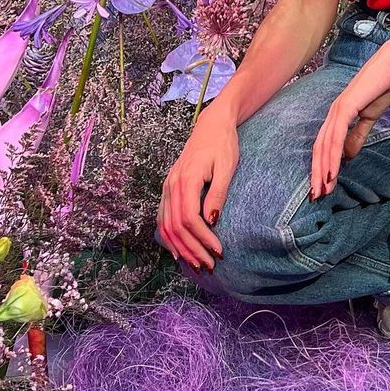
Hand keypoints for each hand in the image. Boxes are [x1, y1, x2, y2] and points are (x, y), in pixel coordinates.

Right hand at [158, 104, 238, 271]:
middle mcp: (172, 185)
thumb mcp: (226, 166)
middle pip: (176, 227)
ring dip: (180, 248)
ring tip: (197, 264)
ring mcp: (167, 187)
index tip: (219, 251)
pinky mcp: (169, 189)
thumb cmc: (223, 144)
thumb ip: (218, 193)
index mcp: (186, 179)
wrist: (212, 125)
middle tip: (209, 265)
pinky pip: (163, 218)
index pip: (190, 218)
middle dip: (192, 249)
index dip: (202, 238)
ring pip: (166, 226)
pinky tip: (178, 251)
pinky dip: (169, 238)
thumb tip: (211, 222)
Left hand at [309, 36, 389, 199]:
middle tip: (316, 197)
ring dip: (323, 169)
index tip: (322, 187)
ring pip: (324, 145)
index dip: (321, 166)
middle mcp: (333, 113)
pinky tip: (333, 171)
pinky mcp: (346, 107)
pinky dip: (333, 155)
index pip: (324, 145)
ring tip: (323, 190)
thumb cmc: (382, 86)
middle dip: (317, 174)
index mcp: (337, 115)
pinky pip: (336, 136)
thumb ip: (358, 135)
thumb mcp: (370, 117)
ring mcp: (338, 109)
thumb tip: (347, 156)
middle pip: (319, 148)